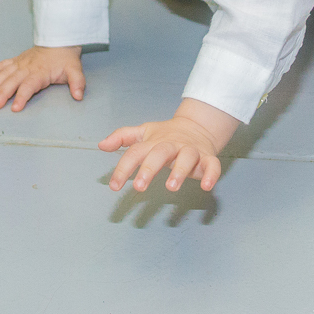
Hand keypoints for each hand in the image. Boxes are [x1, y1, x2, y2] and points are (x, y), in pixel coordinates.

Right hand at [0, 45, 84, 111]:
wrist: (59, 39)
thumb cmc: (65, 58)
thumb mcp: (75, 70)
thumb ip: (77, 83)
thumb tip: (79, 96)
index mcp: (40, 72)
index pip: (28, 86)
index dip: (21, 97)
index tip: (15, 108)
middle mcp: (26, 68)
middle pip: (12, 82)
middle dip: (2, 94)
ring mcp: (19, 64)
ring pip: (3, 75)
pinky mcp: (15, 61)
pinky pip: (0, 66)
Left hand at [98, 98, 239, 192]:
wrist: (198, 126)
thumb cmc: (166, 134)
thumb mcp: (143, 133)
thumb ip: (122, 137)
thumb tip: (101, 145)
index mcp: (154, 142)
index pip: (135, 153)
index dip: (123, 168)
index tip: (114, 186)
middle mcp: (172, 145)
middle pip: (160, 153)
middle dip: (149, 169)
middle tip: (139, 187)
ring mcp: (190, 151)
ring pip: (186, 158)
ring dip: (179, 171)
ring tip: (171, 187)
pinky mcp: (208, 158)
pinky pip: (212, 166)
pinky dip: (211, 175)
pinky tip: (206, 186)